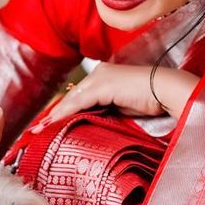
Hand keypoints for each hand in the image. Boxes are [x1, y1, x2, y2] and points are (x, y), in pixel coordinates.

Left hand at [34, 64, 199, 130]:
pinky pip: (78, 102)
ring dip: (53, 116)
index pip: (78, 97)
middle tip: (36, 130)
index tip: (48, 126)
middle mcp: (99, 73)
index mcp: (104, 77)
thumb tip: (93, 123)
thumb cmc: (152, 101)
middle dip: (52, 114)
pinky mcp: (103, 85)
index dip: (62, 112)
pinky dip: (64, 114)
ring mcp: (100, 77)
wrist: (168, 92)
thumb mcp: (124, 108)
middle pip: (70, 97)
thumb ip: (108, 112)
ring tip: (39, 131)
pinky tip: (52, 124)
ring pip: (71, 100)